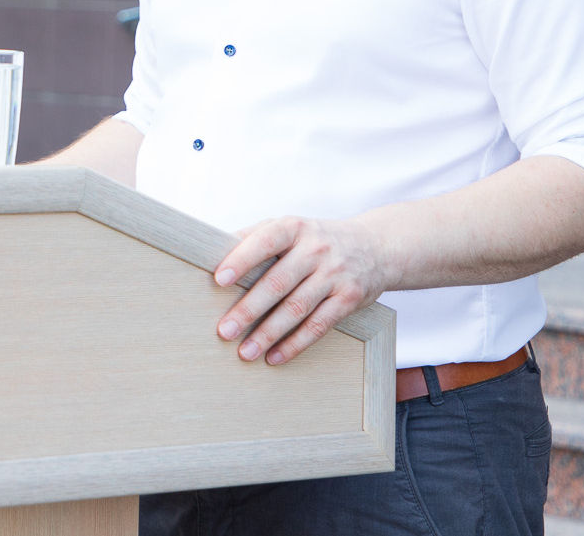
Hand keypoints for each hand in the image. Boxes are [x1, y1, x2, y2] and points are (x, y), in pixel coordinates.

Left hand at [213, 215, 396, 364]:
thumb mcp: (289, 227)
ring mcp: (334, 274)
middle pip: (277, 283)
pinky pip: (319, 325)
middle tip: (224, 331)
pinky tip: (275, 356)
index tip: (218, 279)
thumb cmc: (315, 239)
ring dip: (268, 334)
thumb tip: (209, 252)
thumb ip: (254, 237)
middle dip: (248, 310)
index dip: (241, 259)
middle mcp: (315, 249)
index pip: (264, 241)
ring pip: (297, 308)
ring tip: (245, 352)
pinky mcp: (349, 298)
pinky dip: (295, 344)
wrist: (374, 246)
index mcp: (293, 228)